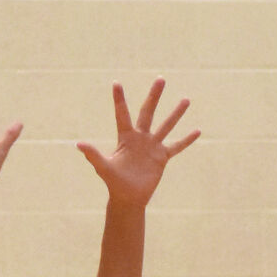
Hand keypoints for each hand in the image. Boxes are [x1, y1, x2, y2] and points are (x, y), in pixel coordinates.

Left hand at [78, 79, 197, 207]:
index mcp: (126, 137)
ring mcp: (152, 146)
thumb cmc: (114, 182)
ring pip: (166, 126)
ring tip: (186, 100)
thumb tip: (78, 143)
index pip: (122, 114)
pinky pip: (177, 146)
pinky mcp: (162, 158)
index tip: (116, 83)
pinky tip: (198, 131)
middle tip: (160, 79)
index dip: (119, 100)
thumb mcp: (104, 167)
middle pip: (148, 112)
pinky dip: (186, 140)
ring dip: (176, 113)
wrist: (128, 197)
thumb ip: (93, 154)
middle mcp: (140, 137)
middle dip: (154, 96)